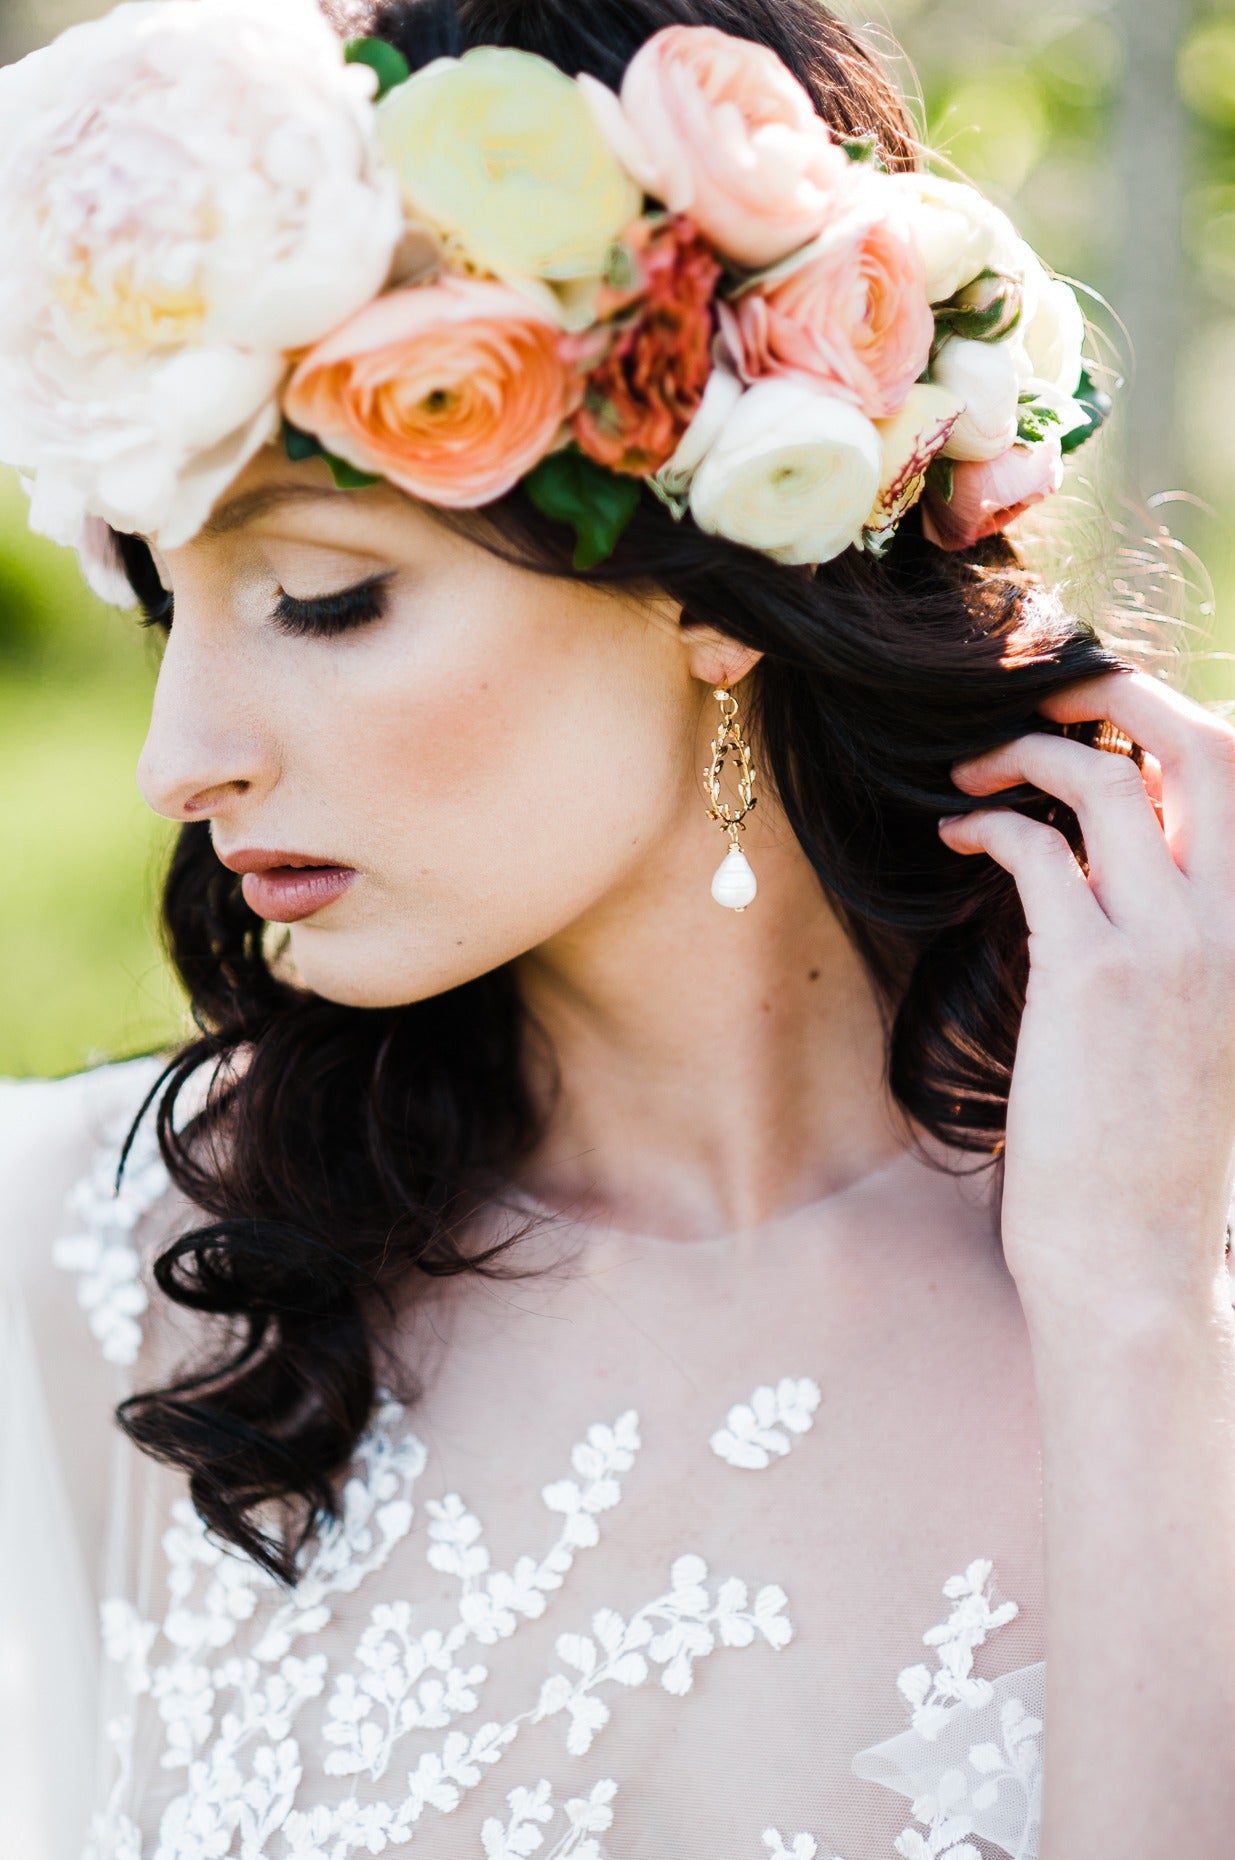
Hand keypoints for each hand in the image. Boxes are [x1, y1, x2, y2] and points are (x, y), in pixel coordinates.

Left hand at [940, 670, 1234, 1329]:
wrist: (1136, 1258)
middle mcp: (1233, 923)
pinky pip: (1040, 853)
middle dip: (1116, 695)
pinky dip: (991, 822)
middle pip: (1200, 748)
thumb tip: (1096, 871)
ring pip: (1109, 786)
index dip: (1169, 726)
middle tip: (1037, 695)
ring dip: (1028, 754)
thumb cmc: (1147, 1157)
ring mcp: (1170, 946)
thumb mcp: (1187, 1031)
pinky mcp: (1093, 978)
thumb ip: (1168, 941)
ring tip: (970, 767)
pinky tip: (954, 833)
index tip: (1094, 721)